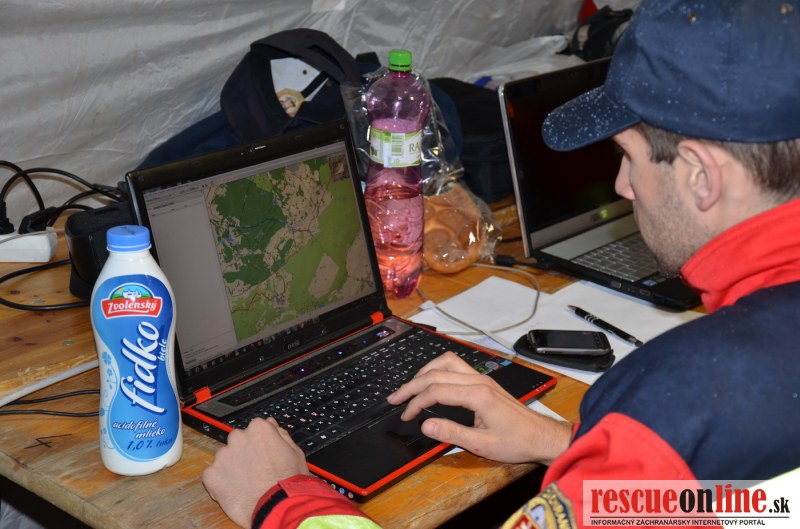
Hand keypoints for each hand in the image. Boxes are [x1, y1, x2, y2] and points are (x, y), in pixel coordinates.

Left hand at [202, 417, 309, 527]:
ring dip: (231, 466)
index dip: (260, 442)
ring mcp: (222, 456)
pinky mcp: (211, 475)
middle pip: (237, 440)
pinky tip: (234, 490)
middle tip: (255, 469)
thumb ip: (281, 435)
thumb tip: (271, 425)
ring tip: (246, 483)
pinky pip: (212, 475)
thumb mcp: (295, 452)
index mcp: (259, 429)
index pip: (255, 428)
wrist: (277, 506)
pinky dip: (220, 482)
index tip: (263, 453)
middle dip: (243, 452)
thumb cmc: (288, 481)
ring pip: (224, 458)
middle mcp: (238, 438)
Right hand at [387, 351, 571, 464]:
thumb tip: (425, 424)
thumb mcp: (482, 445)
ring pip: (446, 363)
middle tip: (395, 399)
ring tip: (410, 387)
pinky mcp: (485, 381)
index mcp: (478, 395)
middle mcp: (479, 381)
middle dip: (412, 386)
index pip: (436, 390)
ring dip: (425, 372)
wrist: (542, 436)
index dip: (416, 403)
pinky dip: (438, 370)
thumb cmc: (517, 442)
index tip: (405, 415)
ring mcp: (482, 378)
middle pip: (436, 373)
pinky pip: (456, 366)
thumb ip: (451, 433)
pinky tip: (431, 381)